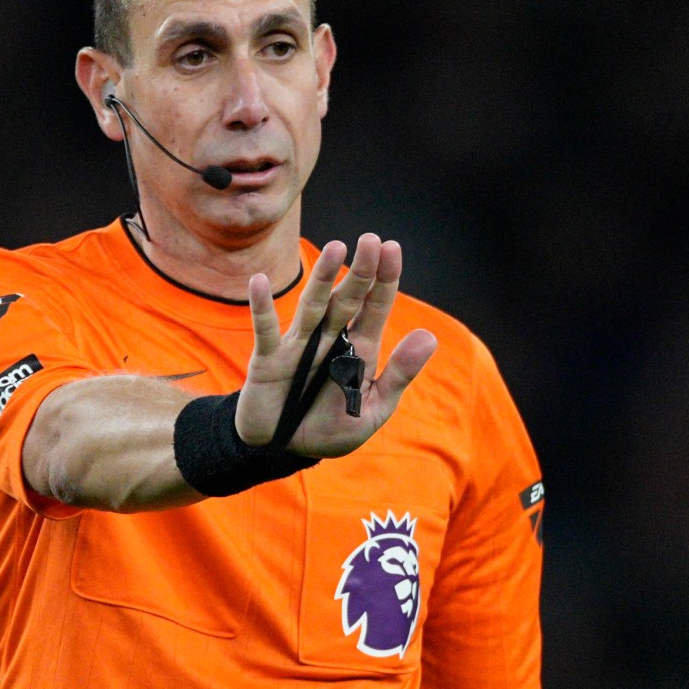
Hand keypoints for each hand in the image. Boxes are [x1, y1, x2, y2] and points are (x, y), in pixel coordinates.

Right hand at [236, 233, 438, 456]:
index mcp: (359, 349)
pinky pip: (265, 331)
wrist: (285, 449)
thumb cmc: (330, 427)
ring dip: (322, 279)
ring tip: (336, 249)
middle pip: (347, 299)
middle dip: (361, 272)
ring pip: (313, 306)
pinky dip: (261, 307)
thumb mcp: (373, 408)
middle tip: (371, 240)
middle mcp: (330, 339)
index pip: (375, 307)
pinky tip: (259, 282)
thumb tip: (429, 337)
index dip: (384, 279)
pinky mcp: (268, 360)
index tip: (392, 249)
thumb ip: (399, 375)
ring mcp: (298, 346)